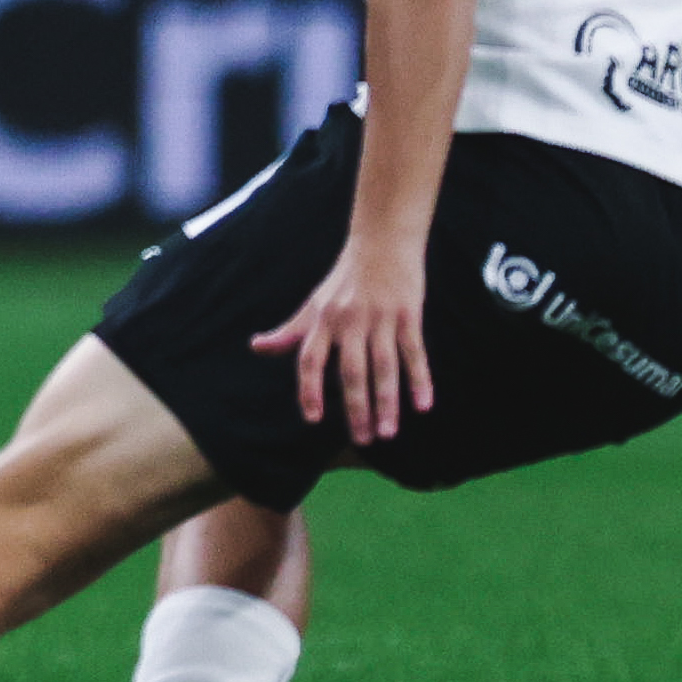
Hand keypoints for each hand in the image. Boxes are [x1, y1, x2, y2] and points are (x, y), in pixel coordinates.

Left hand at [255, 230, 431, 447]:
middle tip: (364, 439)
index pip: (311, 359)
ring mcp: (380, 318)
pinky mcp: (408, 314)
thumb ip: (290, 331)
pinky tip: (423, 405)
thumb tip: (257, 347)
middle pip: (351, 372)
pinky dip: (420, 379)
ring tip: (388, 432)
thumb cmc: (345, 278)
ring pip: (384, 368)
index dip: (309, 388)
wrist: (382, 241)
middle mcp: (349, 321)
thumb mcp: (314, 304)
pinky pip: (414, 353)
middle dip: (356, 408)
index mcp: (323, 320)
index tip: (313, 418)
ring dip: (387, 402)